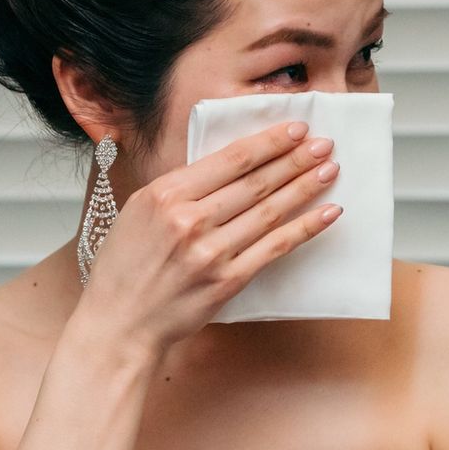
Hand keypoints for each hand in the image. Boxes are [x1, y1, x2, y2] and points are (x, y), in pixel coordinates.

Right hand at [80, 121, 340, 356]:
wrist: (119, 321)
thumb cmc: (123, 267)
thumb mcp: (138, 211)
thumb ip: (178, 189)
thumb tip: (227, 167)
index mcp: (164, 195)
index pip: (229, 160)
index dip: (267, 143)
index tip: (294, 128)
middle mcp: (189, 220)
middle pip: (254, 182)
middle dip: (294, 159)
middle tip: (322, 144)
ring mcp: (210, 252)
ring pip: (269, 211)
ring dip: (304, 187)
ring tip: (329, 170)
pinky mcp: (228, 281)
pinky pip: (275, 248)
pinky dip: (305, 228)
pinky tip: (326, 213)